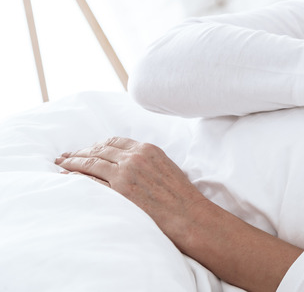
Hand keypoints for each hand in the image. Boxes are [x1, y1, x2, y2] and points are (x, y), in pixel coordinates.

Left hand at [55, 137, 205, 245]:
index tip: (88, 150)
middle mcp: (134, 157)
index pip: (114, 142)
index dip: (97, 145)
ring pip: (91, 162)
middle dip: (80, 152)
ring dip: (72, 162)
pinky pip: (90, 180)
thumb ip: (148, 162)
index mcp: (148, 150)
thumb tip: (131, 165)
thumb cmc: (182, 197)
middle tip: (66, 156)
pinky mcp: (119, 191)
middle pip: (99, 150)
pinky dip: (75, 177)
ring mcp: (125, 173)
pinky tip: (67, 178)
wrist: (188, 215)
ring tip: (61, 164)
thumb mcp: (167, 168)